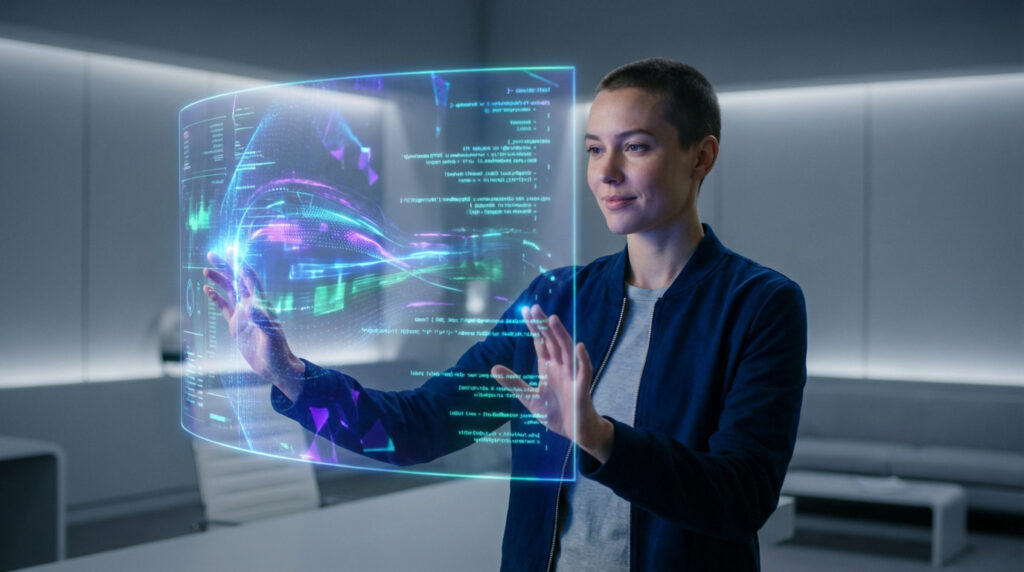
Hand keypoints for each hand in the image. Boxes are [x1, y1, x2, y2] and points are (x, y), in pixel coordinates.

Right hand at [203, 249, 304, 400]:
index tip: (231, 250)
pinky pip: (224, 307)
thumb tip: (252, 306)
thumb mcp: (270, 336)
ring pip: (229, 291)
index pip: (250, 279)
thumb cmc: (277, 351)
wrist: (274, 367)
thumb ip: (262, 321)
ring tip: (206, 270)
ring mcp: (243, 315)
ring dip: (219, 280)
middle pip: (237, 280)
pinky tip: (207, 290)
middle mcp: (252, 306)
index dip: (241, 264)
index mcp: (262, 304)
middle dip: (226, 266)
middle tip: (212, 254)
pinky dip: (216, 297)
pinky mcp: (235, 325)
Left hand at [491, 304, 613, 462]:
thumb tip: (493, 368)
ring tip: (552, 320)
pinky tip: (579, 347)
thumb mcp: (530, 399)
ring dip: (561, 335)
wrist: (576, 433)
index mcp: (549, 368)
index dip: (534, 328)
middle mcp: (561, 367)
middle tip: (535, 308)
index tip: (526, 312)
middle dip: (544, 326)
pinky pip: (584, 371)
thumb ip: (514, 383)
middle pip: (552, 342)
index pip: (540, 343)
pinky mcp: (582, 388)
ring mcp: (572, 376)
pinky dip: (583, 359)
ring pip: (567, 351)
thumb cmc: (556, 413)